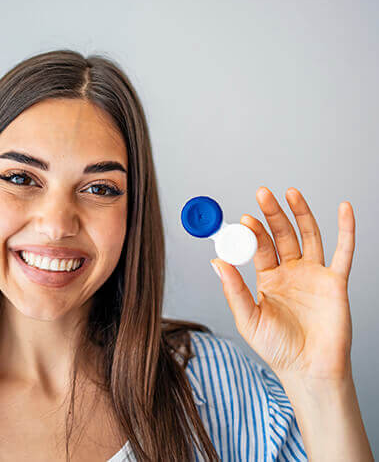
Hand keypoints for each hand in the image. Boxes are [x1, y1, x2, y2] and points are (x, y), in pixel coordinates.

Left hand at [210, 187, 354, 383]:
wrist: (308, 369)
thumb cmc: (277, 348)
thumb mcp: (248, 318)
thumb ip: (233, 289)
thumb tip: (216, 262)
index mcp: (268, 278)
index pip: (259, 247)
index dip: (252, 232)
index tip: (243, 219)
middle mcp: (290, 272)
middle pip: (281, 235)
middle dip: (272, 214)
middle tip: (262, 194)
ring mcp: (313, 275)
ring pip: (308, 236)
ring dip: (300, 213)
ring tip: (289, 192)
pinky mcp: (335, 282)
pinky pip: (344, 252)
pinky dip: (346, 230)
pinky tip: (344, 209)